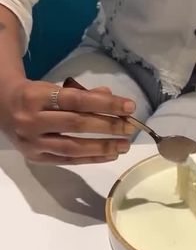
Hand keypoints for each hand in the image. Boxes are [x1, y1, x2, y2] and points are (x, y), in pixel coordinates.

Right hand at [0, 79, 137, 164]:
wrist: (2, 109)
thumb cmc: (35, 96)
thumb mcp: (54, 88)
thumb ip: (84, 94)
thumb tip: (114, 98)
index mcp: (36, 96)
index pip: (77, 100)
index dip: (106, 104)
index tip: (129, 107)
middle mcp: (31, 120)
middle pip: (76, 124)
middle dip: (108, 126)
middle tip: (130, 127)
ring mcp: (32, 142)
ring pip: (73, 147)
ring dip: (103, 147)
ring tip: (124, 145)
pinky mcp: (36, 158)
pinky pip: (68, 160)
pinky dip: (91, 158)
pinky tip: (110, 155)